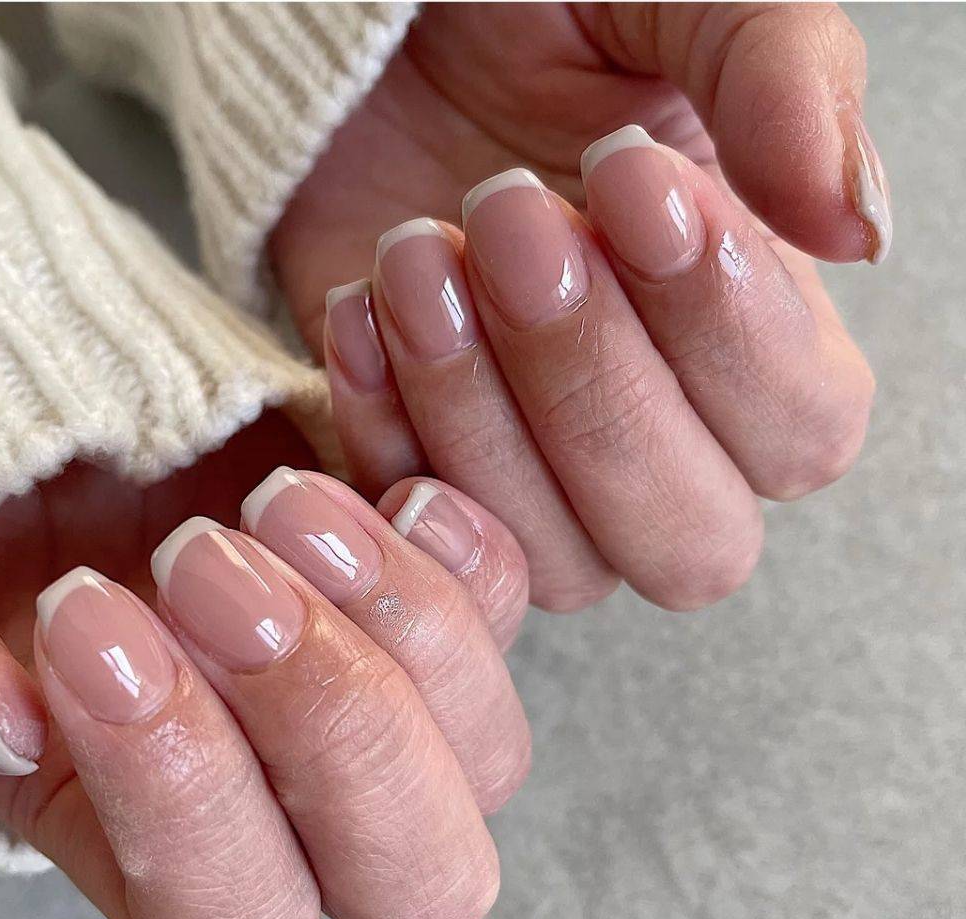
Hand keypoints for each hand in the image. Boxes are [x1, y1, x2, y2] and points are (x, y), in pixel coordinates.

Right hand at [0, 416, 532, 918]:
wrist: (4, 422)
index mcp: (144, 841)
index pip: (226, 911)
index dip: (181, 788)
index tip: (86, 619)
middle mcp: (284, 796)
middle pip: (413, 879)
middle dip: (331, 725)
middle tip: (206, 565)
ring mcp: (370, 686)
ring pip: (487, 747)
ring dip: (403, 623)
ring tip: (281, 503)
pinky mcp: (411, 576)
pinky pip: (505, 588)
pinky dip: (456, 530)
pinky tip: (363, 462)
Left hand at [272, 3, 881, 610]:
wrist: (379, 43)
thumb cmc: (541, 22)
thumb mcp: (675, 4)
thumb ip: (784, 84)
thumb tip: (861, 228)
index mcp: (760, 341)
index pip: (800, 430)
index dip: (722, 330)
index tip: (632, 180)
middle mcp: (664, 439)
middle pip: (690, 544)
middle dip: (591, 387)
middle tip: (511, 218)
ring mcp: (538, 476)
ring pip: (560, 563)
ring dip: (476, 412)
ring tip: (415, 252)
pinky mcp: (422, 474)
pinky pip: (420, 526)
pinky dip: (381, 425)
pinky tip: (356, 305)